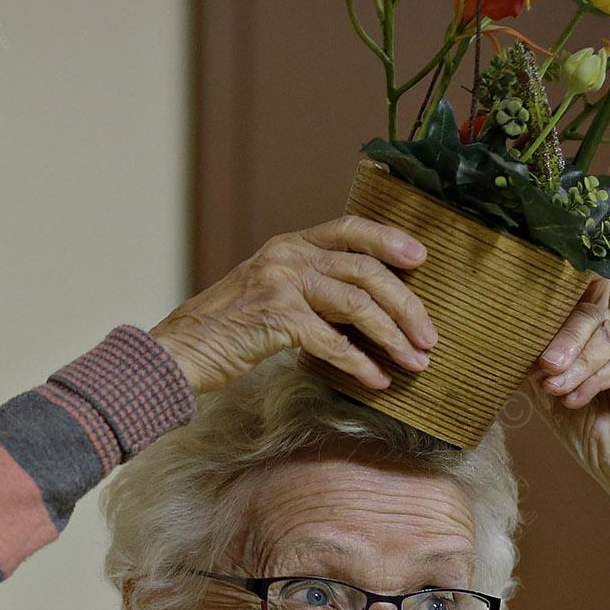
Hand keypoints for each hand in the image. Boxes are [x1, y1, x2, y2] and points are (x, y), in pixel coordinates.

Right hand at [150, 216, 435, 394]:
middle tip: (430, 335)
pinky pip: (333, 342)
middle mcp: (288, 255)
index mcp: (289, 244)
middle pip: (366, 269)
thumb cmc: (227, 330)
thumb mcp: (270, 292)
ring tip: (414, 362)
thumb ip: (311, 286)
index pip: (351, 228)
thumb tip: (366, 304)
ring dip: (392, 337)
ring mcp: (282, 284)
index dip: (390, 240)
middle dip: (406, 304)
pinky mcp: (276, 319)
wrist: (180, 351)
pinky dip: (360, 364)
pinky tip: (376, 381)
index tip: (422, 258)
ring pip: (358, 304)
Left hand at [529, 276, 609, 520]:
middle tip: (544, 366)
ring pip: (605, 335)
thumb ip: (536, 362)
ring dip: (577, 365)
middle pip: (587, 315)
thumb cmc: (593, 432)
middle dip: (561, 341)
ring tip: (557, 390)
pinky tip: (578, 399)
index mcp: (594, 330)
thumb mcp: (550, 393)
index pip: (571, 302)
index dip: (549, 304)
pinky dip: (597, 379)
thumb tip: (511, 336)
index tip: (521, 314)